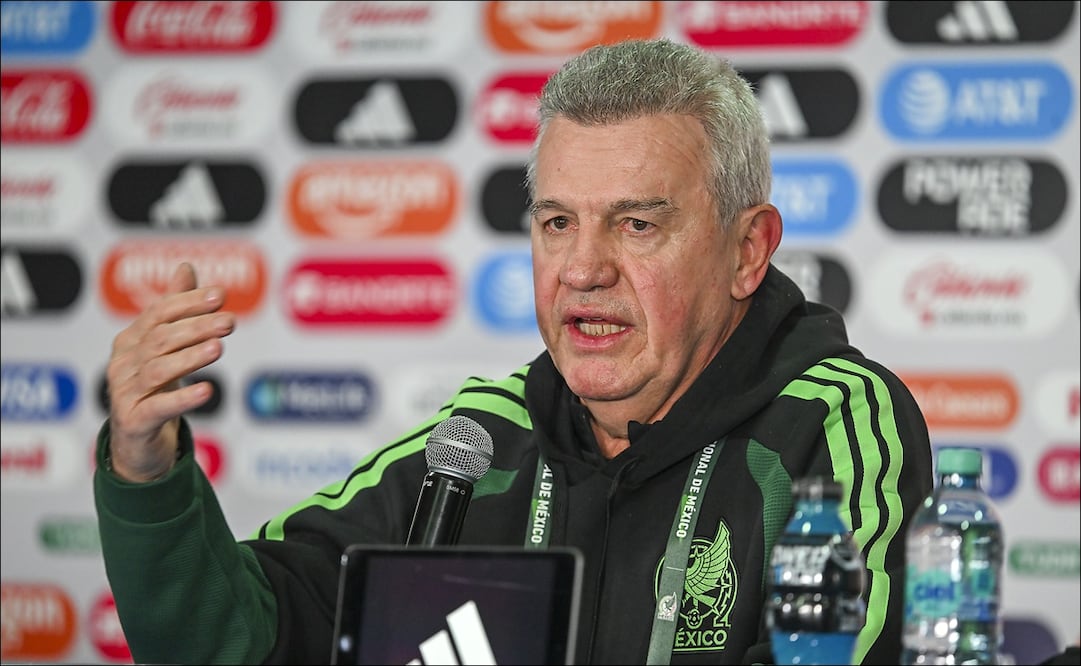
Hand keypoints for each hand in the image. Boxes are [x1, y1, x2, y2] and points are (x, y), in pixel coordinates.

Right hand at [104, 262, 234, 481]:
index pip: (158, 313)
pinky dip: (183, 398)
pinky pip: (159, 408)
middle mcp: (123, 363)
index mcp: (130, 340)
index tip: (220, 295)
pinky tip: (208, 390)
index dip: (188, 302)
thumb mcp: (164, 348)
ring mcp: (124, 393)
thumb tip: (186, 267)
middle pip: (161, 339)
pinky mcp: (134, 422)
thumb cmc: (154, 388)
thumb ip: (174, 309)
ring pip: (159, 370)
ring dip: (190, 357)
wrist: (136, 441)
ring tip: (219, 348)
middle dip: (196, 327)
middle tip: (230, 321)